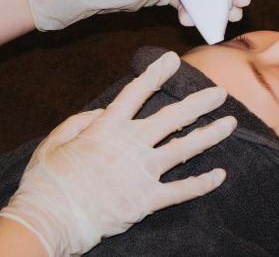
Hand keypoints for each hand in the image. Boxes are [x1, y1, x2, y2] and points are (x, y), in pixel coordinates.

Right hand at [0, 51, 236, 256]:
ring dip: (209, 134)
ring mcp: (142, 173)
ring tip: (230, 124)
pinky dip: (202, 183)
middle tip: (219, 92)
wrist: (52, 217)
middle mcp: (131, 145)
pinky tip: (220, 175)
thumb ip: (81, 121)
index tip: (172, 60)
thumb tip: (101, 111)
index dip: (155, 74)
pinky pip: (181, 190)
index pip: (136, 93)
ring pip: (184, 149)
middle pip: (172, 118)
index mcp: (107, 128)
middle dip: (198, 103)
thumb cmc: (48, 181)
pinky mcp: (147, 200)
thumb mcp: (55, 141)